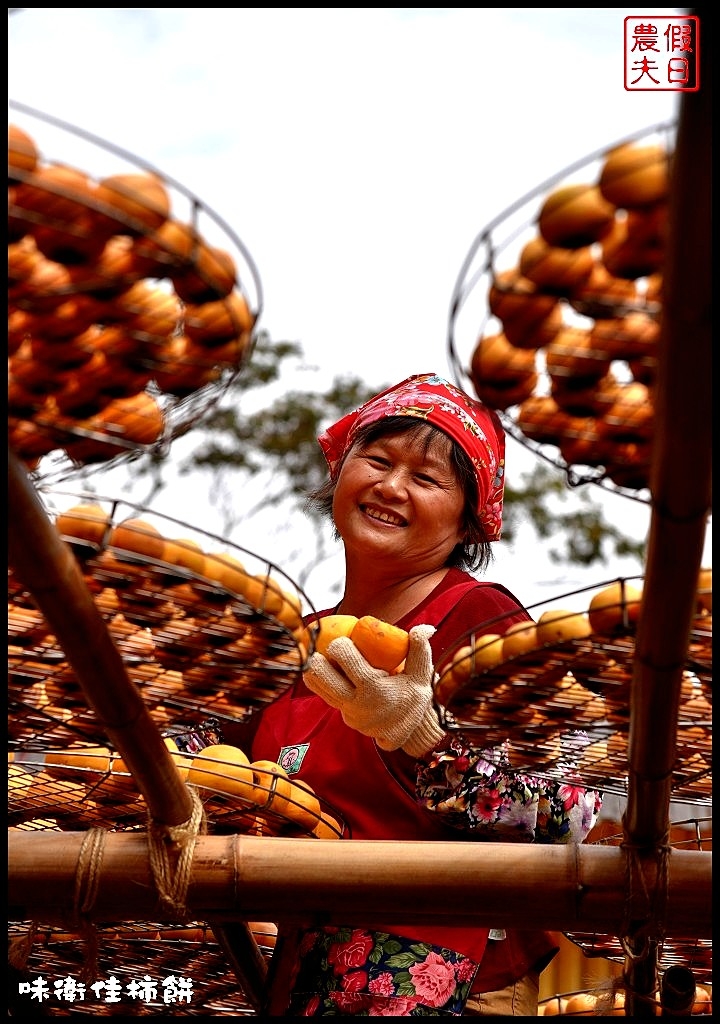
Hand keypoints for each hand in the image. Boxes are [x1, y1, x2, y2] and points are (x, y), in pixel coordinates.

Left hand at [303, 624, 445, 756]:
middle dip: (318, 658)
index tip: (342, 638)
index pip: (347, 662)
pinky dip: (320, 682)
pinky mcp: (344, 718)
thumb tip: (424, 627)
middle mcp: (357, 703)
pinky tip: (320, 669)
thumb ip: (420, 649)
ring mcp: (348, 712)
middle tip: (322, 647)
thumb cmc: (414, 696)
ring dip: (314, 670)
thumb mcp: (421, 675)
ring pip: (319, 689)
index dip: (340, 645)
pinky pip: (326, 697)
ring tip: (316, 656)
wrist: (410, 732)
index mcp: (375, 689)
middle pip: (323, 677)